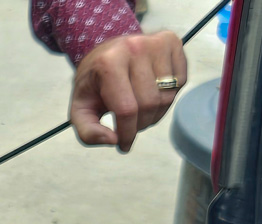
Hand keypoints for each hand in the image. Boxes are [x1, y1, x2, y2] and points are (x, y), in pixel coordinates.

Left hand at [71, 30, 187, 152]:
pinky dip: (169, 95)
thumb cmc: (95, 82)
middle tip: (131, 126)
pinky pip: (181, 82)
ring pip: (168, 96)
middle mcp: (135, 48)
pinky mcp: (172, 42)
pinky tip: (153, 91)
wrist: (106, 52)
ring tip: (140, 109)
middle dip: (141, 125)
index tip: (124, 145)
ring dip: (156, 113)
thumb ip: (88, 131)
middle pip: (150, 104)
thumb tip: (113, 140)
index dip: (128, 134)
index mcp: (108, 63)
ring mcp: (156, 43)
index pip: (127, 109)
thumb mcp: (80, 107)